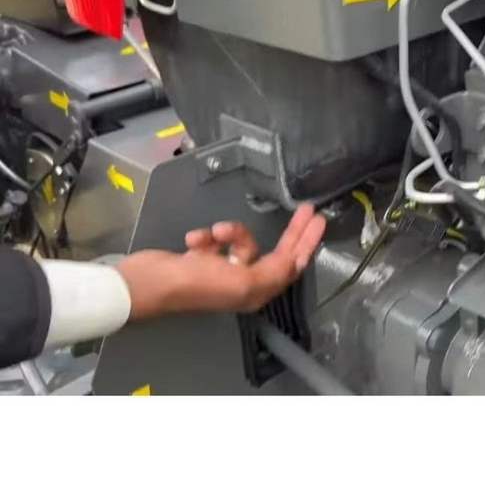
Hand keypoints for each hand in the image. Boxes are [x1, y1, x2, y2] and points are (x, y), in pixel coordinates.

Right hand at [118, 203, 326, 319]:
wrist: (149, 283)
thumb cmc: (196, 284)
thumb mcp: (242, 282)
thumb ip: (274, 272)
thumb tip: (296, 263)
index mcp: (256, 292)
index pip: (291, 265)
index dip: (307, 244)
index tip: (318, 221)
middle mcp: (243, 282)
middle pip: (276, 252)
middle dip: (291, 231)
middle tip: (307, 209)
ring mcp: (222, 270)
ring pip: (241, 240)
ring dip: (230, 232)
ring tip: (214, 233)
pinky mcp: (202, 258)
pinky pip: (215, 239)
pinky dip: (206, 236)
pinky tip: (193, 240)